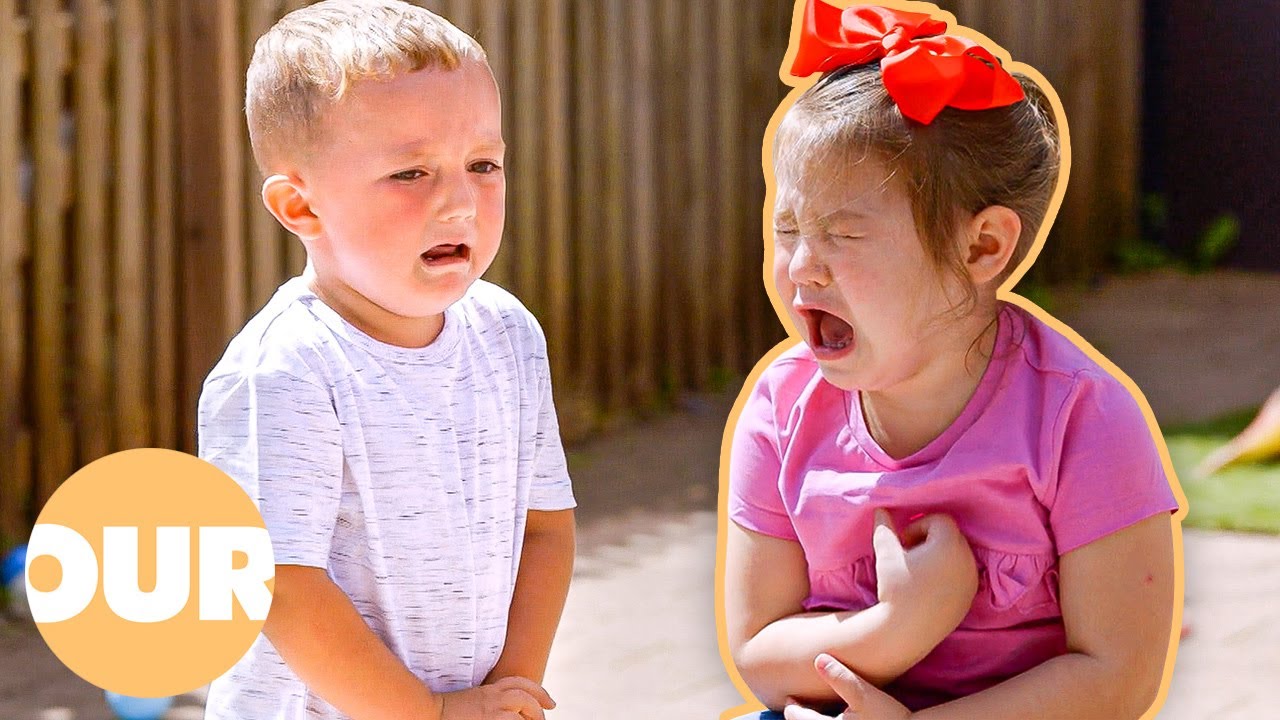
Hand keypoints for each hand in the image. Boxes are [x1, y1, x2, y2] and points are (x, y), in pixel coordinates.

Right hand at [437, 676, 555, 719]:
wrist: (424, 713)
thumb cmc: (441, 712)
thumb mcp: (470, 704)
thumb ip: (486, 703)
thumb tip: (496, 712)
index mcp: (487, 692)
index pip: (519, 684)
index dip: (538, 692)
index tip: (550, 703)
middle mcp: (492, 697)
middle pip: (525, 694)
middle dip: (539, 705)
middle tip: (546, 714)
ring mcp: (491, 709)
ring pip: (524, 706)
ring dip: (533, 716)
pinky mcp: (490, 719)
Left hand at [783, 654, 910, 719]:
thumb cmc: (890, 716)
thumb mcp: (863, 694)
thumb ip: (840, 676)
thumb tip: (818, 658)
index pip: (798, 718)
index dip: (792, 706)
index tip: (789, 696)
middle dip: (801, 716)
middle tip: (796, 704)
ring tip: (815, 711)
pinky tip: (839, 717)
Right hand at [872, 509, 977, 633]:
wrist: (908, 630)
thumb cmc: (896, 589)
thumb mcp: (886, 555)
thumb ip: (885, 530)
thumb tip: (881, 510)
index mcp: (949, 544)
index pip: (939, 520)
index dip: (918, 526)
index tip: (903, 543)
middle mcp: (967, 559)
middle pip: (951, 535)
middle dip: (930, 539)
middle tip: (909, 555)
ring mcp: (972, 579)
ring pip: (958, 555)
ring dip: (940, 556)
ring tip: (918, 571)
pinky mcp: (971, 596)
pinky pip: (963, 574)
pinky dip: (948, 573)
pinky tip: (929, 587)